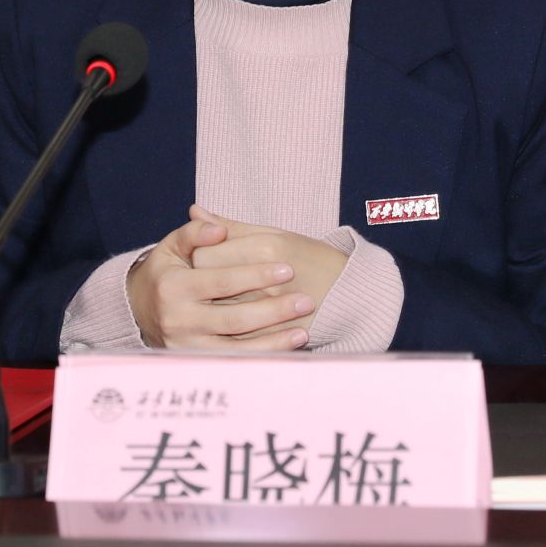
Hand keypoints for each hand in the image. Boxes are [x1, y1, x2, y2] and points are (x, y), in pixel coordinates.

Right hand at [126, 212, 312, 349]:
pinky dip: (261, 358)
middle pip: (234, 318)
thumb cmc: (165, 273)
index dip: (255, 274)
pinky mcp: (195, 363)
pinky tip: (285, 350)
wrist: (138, 311)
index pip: (221, 281)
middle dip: (273, 310)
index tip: (287, 267)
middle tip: (306, 299)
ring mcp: (187, 346)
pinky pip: (234, 363)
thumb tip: (219, 227)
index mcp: (173, 287)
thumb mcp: (172, 247)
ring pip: (236, 348)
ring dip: (272, 342)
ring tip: (303, 331)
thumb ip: (194, 233)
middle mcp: (178, 320)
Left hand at [187, 205, 347, 325]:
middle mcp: (265, 281)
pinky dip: (226, 329)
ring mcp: (269, 312)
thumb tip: (195, 210)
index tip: (202, 254)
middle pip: (208, 283)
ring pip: (217, 311)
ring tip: (218, 297)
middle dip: (201, 280)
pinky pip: (235, 336)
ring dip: (211, 305)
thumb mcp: (276, 234)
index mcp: (266, 249)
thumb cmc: (311, 258)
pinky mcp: (272, 336)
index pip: (206, 254)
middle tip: (205, 277)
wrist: (351, 295)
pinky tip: (226, 321)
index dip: (198, 254)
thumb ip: (231, 226)